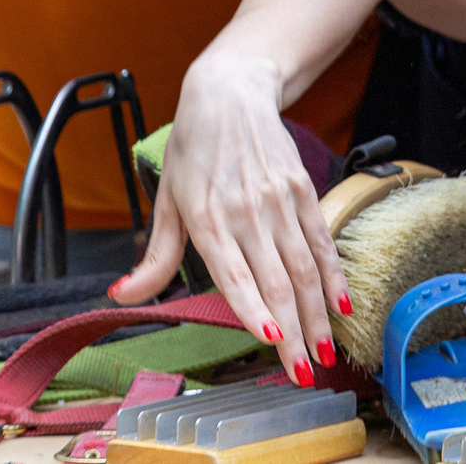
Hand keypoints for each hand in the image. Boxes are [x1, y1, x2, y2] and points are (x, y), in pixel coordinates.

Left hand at [110, 50, 343, 382]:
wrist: (231, 93)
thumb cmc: (194, 148)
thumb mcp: (167, 199)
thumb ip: (155, 257)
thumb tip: (124, 294)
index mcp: (208, 217)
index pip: (235, 273)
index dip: (254, 307)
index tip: (271, 338)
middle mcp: (247, 211)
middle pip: (276, 280)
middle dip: (294, 331)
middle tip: (304, 372)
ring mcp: (279, 200)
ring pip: (304, 267)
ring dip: (317, 313)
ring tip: (326, 351)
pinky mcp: (302, 191)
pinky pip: (321, 240)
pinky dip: (334, 274)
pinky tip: (342, 303)